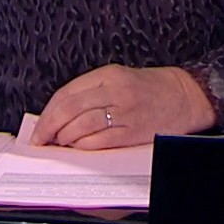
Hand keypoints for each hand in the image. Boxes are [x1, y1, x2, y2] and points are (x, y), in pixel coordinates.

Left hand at [29, 64, 216, 149]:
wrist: (185, 95)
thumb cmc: (150, 88)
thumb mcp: (119, 77)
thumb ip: (91, 91)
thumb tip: (59, 114)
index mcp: (109, 74)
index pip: (67, 93)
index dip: (49, 112)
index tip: (39, 126)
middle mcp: (115, 90)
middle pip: (70, 109)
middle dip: (50, 127)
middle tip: (41, 139)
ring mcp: (125, 111)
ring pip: (82, 126)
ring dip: (65, 138)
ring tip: (60, 144)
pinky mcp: (133, 131)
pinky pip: (100, 141)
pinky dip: (84, 146)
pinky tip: (78, 148)